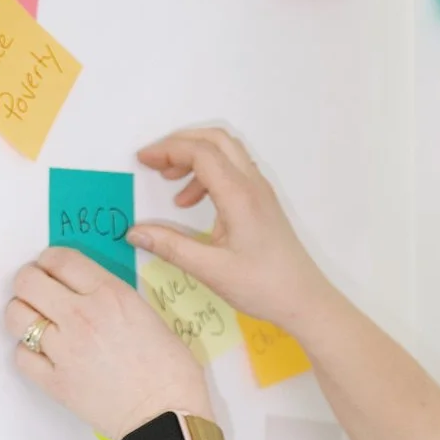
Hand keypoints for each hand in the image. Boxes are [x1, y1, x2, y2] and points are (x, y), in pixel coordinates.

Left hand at [6, 246, 208, 437]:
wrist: (167, 420)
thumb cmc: (172, 373)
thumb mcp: (150, 316)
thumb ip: (114, 299)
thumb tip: (90, 295)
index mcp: (110, 295)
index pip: (59, 259)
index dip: (49, 260)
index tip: (49, 267)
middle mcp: (81, 316)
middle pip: (28, 281)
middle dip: (29, 282)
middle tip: (38, 291)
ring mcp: (64, 350)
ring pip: (16, 316)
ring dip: (22, 314)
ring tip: (37, 322)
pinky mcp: (55, 382)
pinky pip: (21, 357)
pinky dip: (27, 352)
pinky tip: (43, 354)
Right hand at [131, 127, 335, 331]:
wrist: (305, 300)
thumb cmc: (262, 286)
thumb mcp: (210, 270)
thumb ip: (171, 247)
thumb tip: (134, 233)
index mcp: (239, 196)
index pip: (201, 152)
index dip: (168, 150)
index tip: (143, 160)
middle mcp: (252, 185)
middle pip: (215, 140)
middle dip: (180, 144)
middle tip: (154, 163)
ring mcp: (260, 191)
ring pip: (226, 152)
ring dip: (195, 158)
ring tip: (170, 186)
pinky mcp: (262, 202)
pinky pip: (233, 171)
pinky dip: (208, 175)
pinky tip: (193, 204)